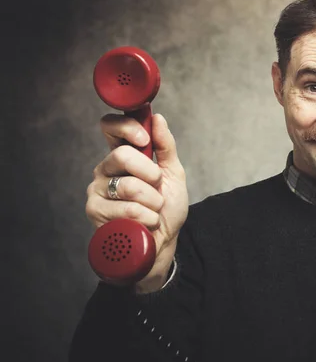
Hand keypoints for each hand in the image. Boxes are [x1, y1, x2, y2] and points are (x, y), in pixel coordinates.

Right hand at [85, 113, 188, 292]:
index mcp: (123, 157)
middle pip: (121, 155)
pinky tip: (147, 222)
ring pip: (127, 185)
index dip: (125, 127)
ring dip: (153, 201)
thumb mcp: (173, 174)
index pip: (109, 127)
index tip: (144, 138)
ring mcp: (98, 191)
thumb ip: (166, 146)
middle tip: (158, 187)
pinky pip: (126, 208)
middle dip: (150, 173)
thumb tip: (157, 118)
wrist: (164, 243)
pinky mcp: (96, 212)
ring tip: (155, 210)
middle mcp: (105, 170)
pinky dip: (147, 217)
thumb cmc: (167, 209)